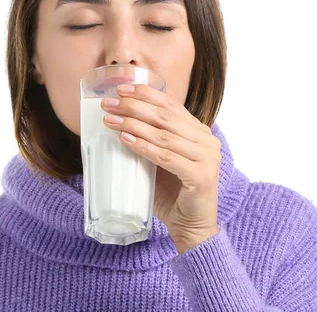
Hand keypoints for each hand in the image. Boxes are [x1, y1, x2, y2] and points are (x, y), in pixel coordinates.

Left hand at [101, 83, 221, 253]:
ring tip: (110, 120)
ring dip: (133, 124)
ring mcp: (207, 158)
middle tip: (108, 104)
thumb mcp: (161, 160)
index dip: (146, 94)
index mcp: (199, 132)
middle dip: (134, 106)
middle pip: (166, 116)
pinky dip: (144, 146)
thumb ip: (151, 140)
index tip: (121, 88)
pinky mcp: (202, 176)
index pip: (171, 105)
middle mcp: (207, 140)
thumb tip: (118, 119)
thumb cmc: (173, 193)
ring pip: (164, 135)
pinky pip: (166, 157)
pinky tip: (125, 139)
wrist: (192, 227)